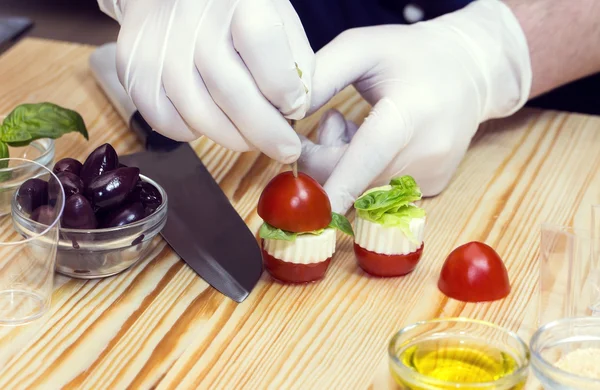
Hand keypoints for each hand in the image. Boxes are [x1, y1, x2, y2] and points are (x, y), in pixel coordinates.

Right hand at [97, 0, 313, 162]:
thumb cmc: (232, 8)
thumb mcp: (276, 14)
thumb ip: (296, 58)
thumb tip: (299, 107)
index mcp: (238, 0)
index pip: (265, 53)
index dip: (285, 91)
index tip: (295, 108)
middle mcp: (193, 22)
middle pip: (233, 95)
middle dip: (266, 134)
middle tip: (285, 149)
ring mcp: (160, 48)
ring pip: (201, 117)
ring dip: (235, 138)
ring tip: (252, 138)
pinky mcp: (135, 70)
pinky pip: (167, 122)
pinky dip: (193, 133)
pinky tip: (211, 121)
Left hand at [299, 0, 531, 212]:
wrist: (471, 72)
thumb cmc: (411, 55)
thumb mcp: (363, 48)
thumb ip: (322, 77)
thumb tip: (286, 116)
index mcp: (409, 113)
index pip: (369, 154)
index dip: (341, 184)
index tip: (318, 211)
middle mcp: (425, 153)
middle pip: (353, 177)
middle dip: (324, 156)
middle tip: (331, 120)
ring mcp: (431, 176)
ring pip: (363, 187)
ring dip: (346, 161)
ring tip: (363, 125)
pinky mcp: (431, 189)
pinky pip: (380, 190)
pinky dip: (368, 171)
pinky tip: (383, 142)